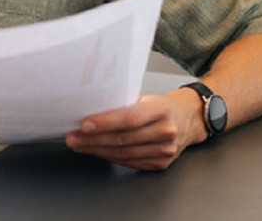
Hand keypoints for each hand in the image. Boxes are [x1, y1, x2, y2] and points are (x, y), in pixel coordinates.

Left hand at [64, 91, 204, 170]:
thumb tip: (90, 108)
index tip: (84, 124)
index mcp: (161, 109)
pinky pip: (129, 162)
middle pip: (123, 139)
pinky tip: (96, 151)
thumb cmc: (161, 105)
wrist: (188, 118)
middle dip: (93, 139)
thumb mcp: (146, 97)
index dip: (105, 123)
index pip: (130, 118)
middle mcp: (166, 131)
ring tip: (79, 145)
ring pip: (124, 154)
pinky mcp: (160, 163)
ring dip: (97, 150)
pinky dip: (109, 157)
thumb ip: (123, 103)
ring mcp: (165, 150)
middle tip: (73, 137)